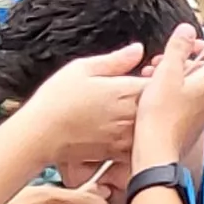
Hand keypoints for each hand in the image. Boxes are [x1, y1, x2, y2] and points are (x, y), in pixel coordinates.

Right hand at [19, 43, 149, 156]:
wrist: (41, 136)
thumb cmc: (56, 101)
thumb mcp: (82, 68)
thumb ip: (115, 60)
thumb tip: (137, 50)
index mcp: (126, 90)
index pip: (161, 80)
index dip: (162, 74)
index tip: (154, 71)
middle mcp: (131, 114)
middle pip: (162, 104)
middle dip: (160, 95)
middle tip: (147, 89)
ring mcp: (126, 136)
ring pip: (152, 125)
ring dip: (151, 117)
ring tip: (134, 111)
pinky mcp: (118, 153)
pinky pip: (138, 145)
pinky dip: (139, 137)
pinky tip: (127, 130)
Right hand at [136, 25, 203, 165]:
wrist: (155, 153)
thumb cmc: (160, 118)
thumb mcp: (166, 73)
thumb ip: (177, 49)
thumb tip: (187, 30)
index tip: (187, 44)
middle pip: (202, 73)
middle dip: (182, 62)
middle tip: (163, 62)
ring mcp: (199, 116)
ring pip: (191, 89)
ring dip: (174, 79)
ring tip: (154, 79)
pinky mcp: (187, 128)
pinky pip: (184, 105)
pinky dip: (171, 96)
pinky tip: (154, 99)